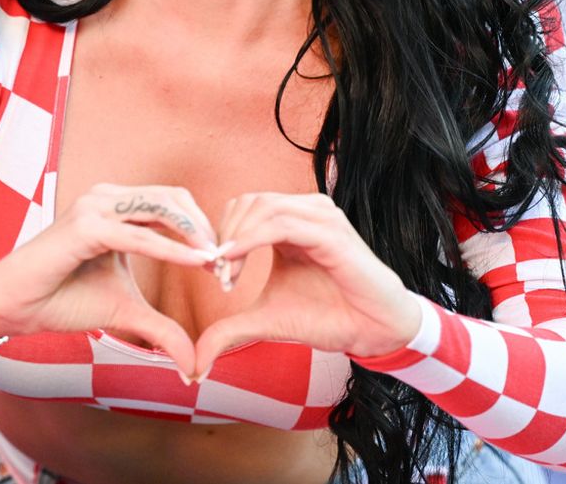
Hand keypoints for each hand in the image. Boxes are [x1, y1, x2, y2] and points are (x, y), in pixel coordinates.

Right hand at [0, 183, 217, 376]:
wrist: (15, 305)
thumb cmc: (63, 300)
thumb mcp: (125, 311)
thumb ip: (161, 328)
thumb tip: (192, 364)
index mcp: (117, 207)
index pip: (174, 203)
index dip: (203, 230)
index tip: (224, 264)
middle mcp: (108, 197)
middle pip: (175, 198)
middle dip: (206, 230)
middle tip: (227, 265)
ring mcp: (95, 206)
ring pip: (162, 207)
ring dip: (196, 235)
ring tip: (217, 264)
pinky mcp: (86, 226)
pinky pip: (140, 234)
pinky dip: (173, 249)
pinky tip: (198, 263)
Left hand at [193, 191, 424, 379]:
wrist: (371, 331)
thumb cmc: (326, 317)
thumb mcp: (267, 321)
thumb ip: (229, 331)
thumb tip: (194, 364)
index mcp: (291, 222)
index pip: (243, 207)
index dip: (219, 235)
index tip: (214, 272)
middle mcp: (306, 212)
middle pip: (248, 201)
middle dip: (223, 235)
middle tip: (218, 273)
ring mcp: (320, 217)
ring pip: (262, 206)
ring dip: (234, 237)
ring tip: (226, 272)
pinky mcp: (332, 232)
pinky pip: (282, 223)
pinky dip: (251, 239)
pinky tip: (235, 261)